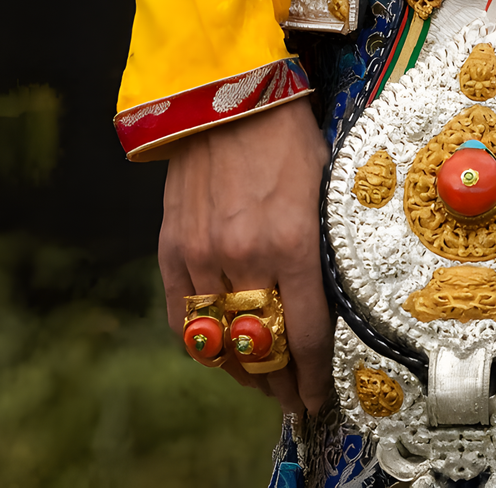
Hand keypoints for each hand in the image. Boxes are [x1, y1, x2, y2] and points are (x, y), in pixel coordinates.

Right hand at [160, 98, 331, 415]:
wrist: (226, 96)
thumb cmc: (288, 137)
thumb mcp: (324, 189)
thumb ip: (319, 248)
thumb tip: (322, 301)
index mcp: (294, 242)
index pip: (303, 334)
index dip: (309, 376)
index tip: (315, 398)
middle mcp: (245, 256)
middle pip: (260, 346)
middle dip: (277, 380)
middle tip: (290, 394)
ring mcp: (203, 254)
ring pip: (218, 338)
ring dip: (239, 367)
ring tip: (257, 378)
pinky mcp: (172, 247)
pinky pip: (182, 315)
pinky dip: (201, 340)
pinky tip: (218, 347)